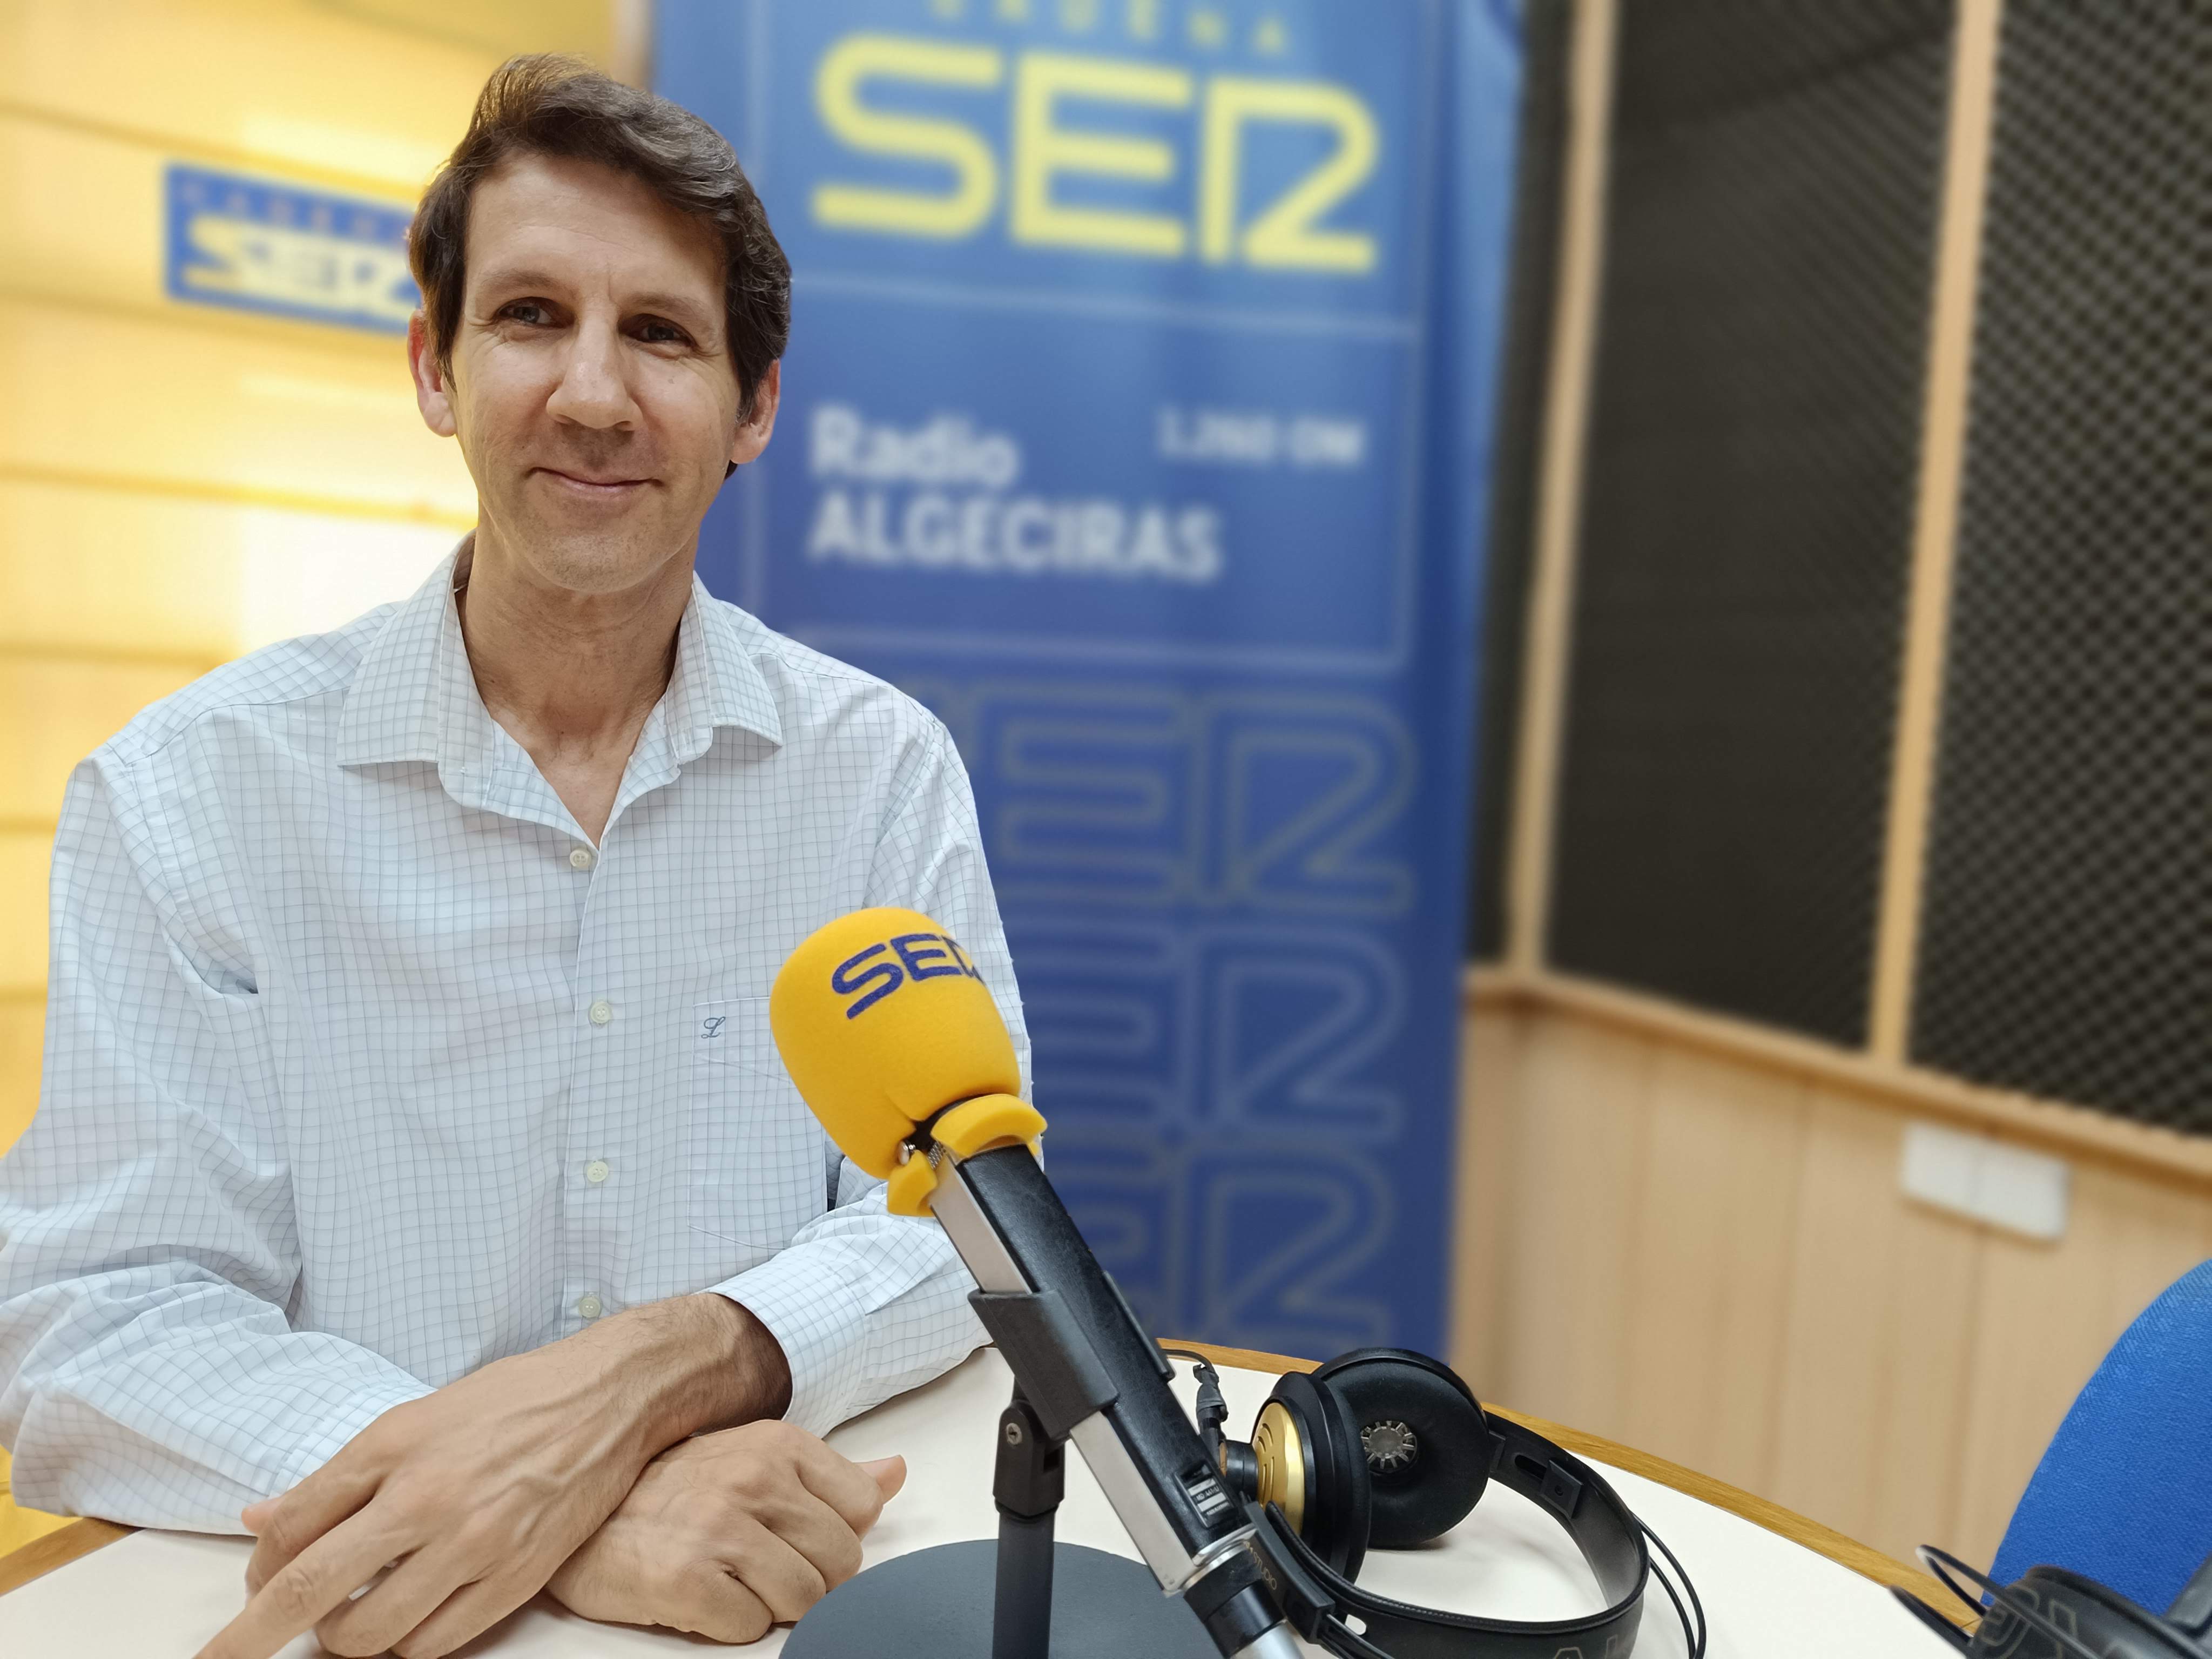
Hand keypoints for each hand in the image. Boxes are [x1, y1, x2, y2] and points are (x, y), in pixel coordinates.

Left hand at [198, 1295, 789, 1658]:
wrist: (610, 1398)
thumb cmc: (511, 1400)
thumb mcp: (413, 1418)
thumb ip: (336, 1479)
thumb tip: (260, 1522)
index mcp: (396, 1450)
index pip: (292, 1531)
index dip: (255, 1575)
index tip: (250, 1594)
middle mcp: (429, 1499)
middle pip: (312, 1594)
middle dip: (255, 1636)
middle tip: (251, 1642)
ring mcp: (476, 1546)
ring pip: (370, 1636)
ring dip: (345, 1636)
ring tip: (356, 1612)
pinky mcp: (516, 1580)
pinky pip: (433, 1645)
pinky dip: (405, 1643)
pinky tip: (408, 1615)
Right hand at [547, 1421, 904, 1642]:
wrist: (580, 1511)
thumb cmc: (671, 1488)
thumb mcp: (756, 1460)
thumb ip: (832, 1474)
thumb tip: (895, 1472)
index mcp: (779, 1447)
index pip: (864, 1508)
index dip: (837, 1536)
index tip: (801, 1538)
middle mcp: (755, 1481)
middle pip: (841, 1563)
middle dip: (810, 1577)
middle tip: (762, 1565)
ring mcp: (721, 1530)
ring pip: (805, 1600)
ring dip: (772, 1603)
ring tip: (733, 1580)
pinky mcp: (687, 1580)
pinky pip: (752, 1627)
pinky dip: (733, 1624)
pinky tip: (705, 1596)